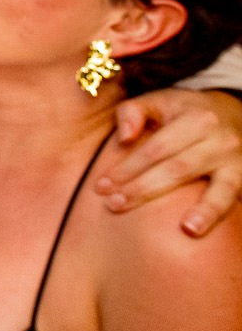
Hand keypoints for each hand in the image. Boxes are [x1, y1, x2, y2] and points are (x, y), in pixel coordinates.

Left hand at [97, 88, 241, 235]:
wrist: (234, 113)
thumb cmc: (184, 112)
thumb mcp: (159, 101)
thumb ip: (133, 111)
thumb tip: (124, 137)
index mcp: (195, 119)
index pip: (156, 148)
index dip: (127, 168)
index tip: (101, 186)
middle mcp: (219, 139)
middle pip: (178, 168)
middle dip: (144, 189)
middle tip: (114, 204)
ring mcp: (235, 160)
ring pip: (215, 187)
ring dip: (200, 209)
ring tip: (185, 229)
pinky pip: (230, 196)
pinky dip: (216, 212)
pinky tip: (198, 229)